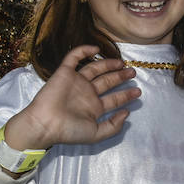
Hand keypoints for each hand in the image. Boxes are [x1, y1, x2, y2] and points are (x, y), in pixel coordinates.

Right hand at [4, 46, 138, 150]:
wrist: (45, 123)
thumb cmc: (68, 130)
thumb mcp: (96, 134)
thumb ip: (113, 126)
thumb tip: (127, 113)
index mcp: (93, 108)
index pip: (114, 99)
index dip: (126, 95)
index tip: (138, 92)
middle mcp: (86, 93)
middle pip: (107, 81)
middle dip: (121, 77)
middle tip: (133, 72)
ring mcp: (76, 82)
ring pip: (95, 68)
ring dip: (108, 64)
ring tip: (122, 63)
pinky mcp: (64, 72)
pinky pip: (74, 58)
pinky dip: (83, 51)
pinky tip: (96, 49)